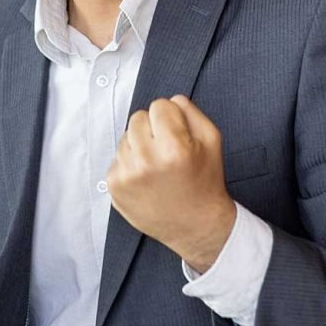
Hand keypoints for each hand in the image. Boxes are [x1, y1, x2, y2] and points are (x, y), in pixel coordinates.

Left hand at [106, 95, 236, 272]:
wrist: (195, 225)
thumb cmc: (205, 181)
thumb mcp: (212, 141)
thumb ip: (191, 112)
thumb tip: (170, 99)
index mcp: (173, 148)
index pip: (159, 105)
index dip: (171, 117)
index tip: (178, 134)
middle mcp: (146, 161)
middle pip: (138, 117)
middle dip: (153, 128)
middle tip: (167, 149)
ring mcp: (127, 174)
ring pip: (125, 136)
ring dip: (140, 145)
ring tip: (157, 166)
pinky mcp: (114, 185)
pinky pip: (117, 156)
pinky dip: (130, 163)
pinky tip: (146, 177)